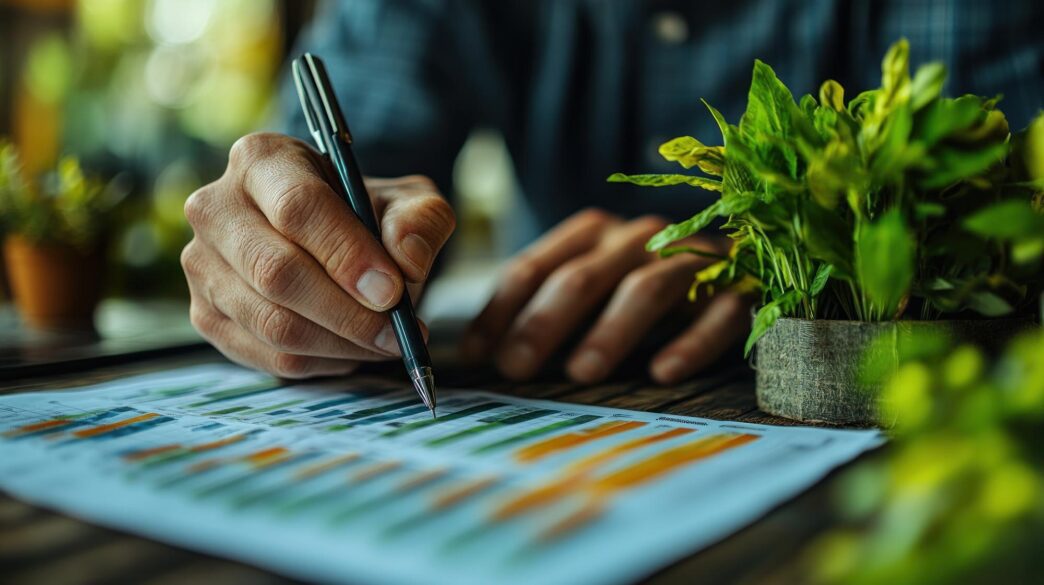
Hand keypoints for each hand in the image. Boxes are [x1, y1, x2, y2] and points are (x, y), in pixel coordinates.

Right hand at [181, 132, 454, 377]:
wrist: (330, 241)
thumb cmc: (365, 216)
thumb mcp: (407, 203)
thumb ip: (419, 221)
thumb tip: (408, 260)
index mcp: (261, 160)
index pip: (297, 207)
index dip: (347, 255)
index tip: (393, 292)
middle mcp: (216, 208)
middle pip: (277, 273)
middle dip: (348, 313)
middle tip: (399, 332)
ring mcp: (202, 265)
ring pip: (272, 323)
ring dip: (341, 344)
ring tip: (386, 343)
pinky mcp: (205, 315)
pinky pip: (268, 356)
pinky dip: (322, 363)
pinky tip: (353, 349)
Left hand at [461, 209, 750, 384]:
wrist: (746, 266)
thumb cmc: (648, 294)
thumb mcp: (592, 295)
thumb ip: (545, 314)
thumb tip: (479, 357)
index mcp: (595, 236)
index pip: (535, 267)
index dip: (501, 310)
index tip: (477, 356)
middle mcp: (638, 238)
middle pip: (583, 276)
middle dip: (544, 322)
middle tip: (515, 368)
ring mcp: (689, 259)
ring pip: (646, 287)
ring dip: (610, 331)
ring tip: (580, 372)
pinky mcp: (738, 288)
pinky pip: (716, 312)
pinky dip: (690, 342)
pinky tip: (663, 373)